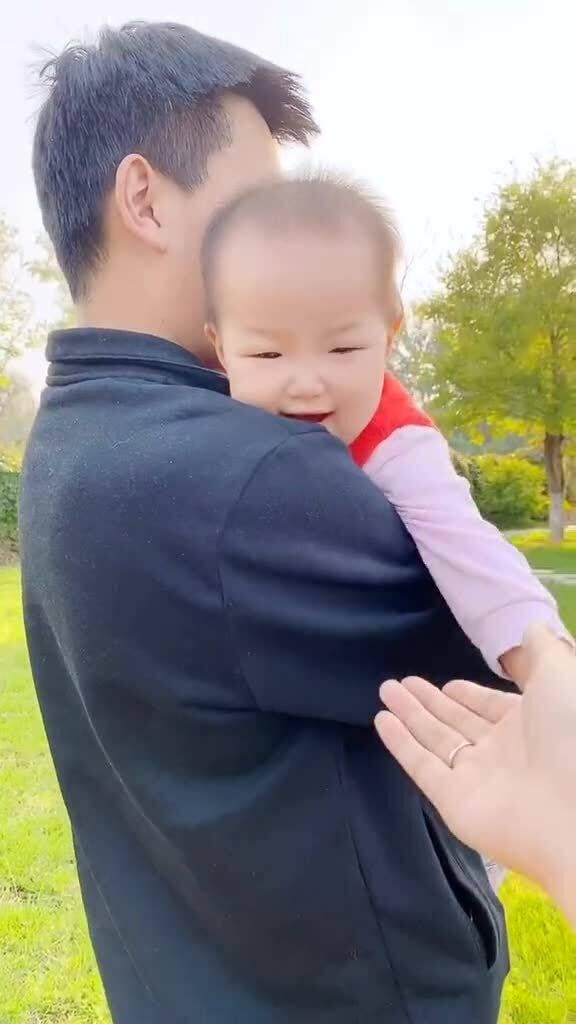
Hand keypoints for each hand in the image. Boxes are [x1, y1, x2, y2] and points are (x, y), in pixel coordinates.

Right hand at [375, 626, 575, 920]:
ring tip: (385, 690)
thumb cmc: (568, 735)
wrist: (572, 812)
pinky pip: (421, 765)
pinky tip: (381, 719)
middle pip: (456, 722)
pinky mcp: (453, 800)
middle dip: (428, 701)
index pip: (489, 707)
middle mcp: (500, 751)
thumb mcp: (561, 676)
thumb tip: (530, 627)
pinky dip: (400, 743)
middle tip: (398, 682)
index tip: (446, 683)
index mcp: (529, 725)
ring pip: (435, 740)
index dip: (467, 694)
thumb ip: (542, 650)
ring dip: (409, 715)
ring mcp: (475, 777)